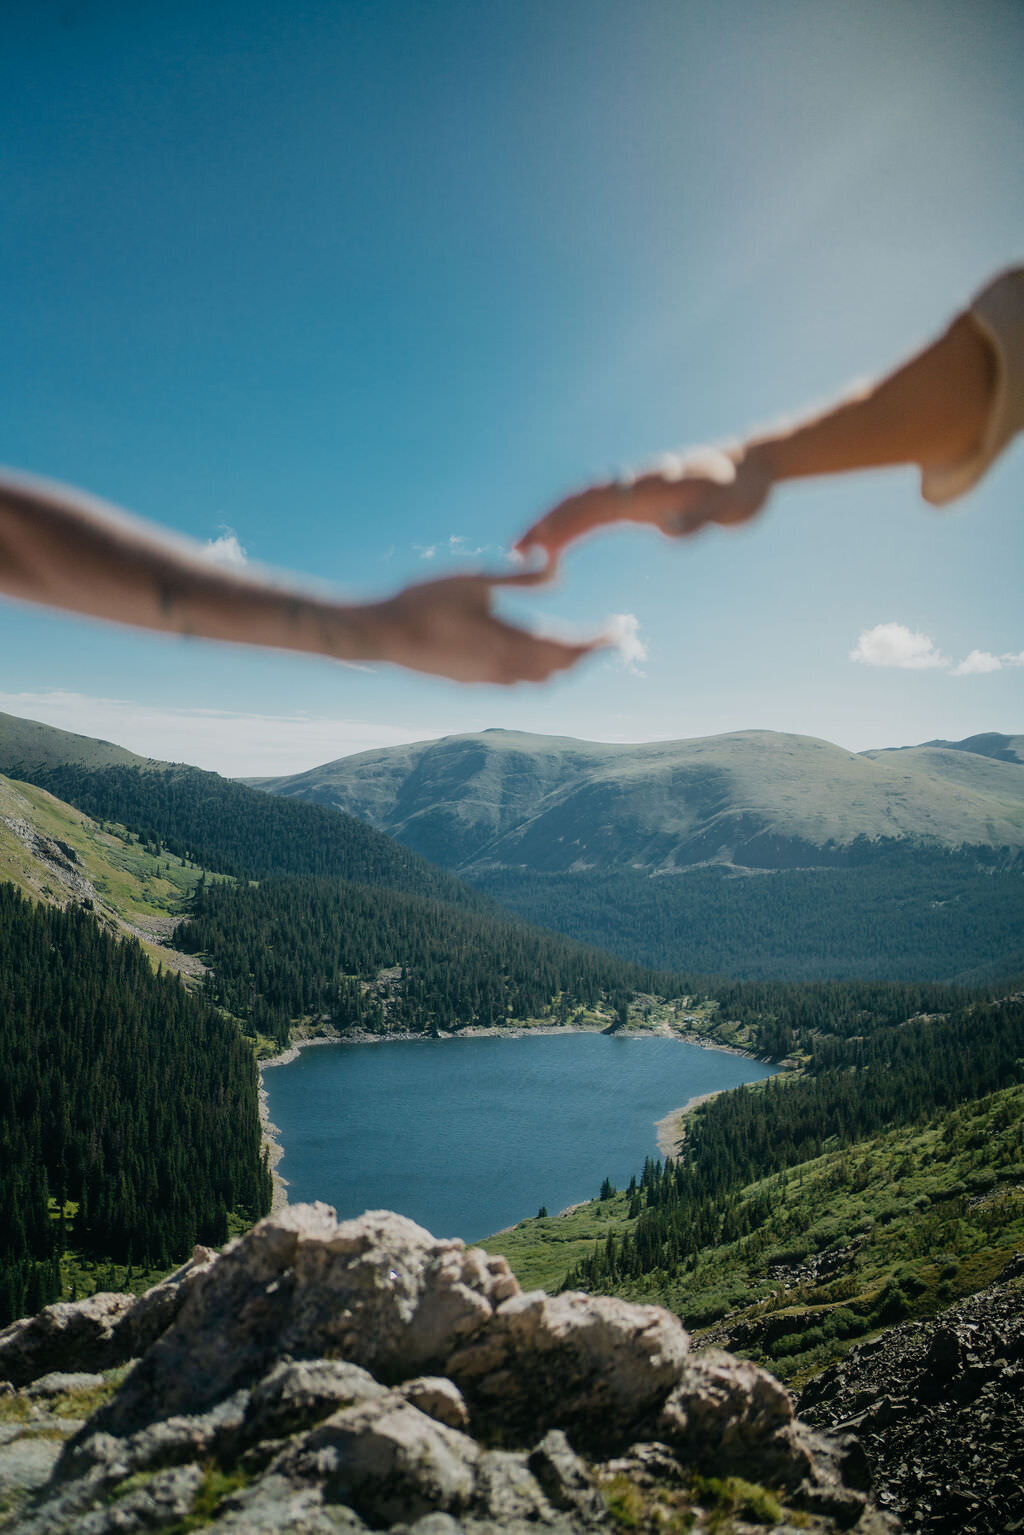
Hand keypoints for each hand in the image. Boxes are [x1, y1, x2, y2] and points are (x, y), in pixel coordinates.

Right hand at [364, 567, 603, 683]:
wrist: (380, 634)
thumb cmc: (422, 599)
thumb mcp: (473, 579)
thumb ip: (519, 578)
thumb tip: (559, 568)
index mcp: (506, 640)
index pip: (568, 647)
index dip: (598, 641)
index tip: (621, 631)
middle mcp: (501, 669)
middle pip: (560, 670)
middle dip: (589, 655)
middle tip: (613, 638)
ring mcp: (486, 681)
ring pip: (541, 682)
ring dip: (565, 667)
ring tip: (584, 647)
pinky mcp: (472, 684)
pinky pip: (519, 685)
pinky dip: (540, 674)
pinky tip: (539, 659)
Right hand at [514, 446, 772, 568]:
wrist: (752, 470)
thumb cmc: (741, 488)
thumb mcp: (730, 506)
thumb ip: (702, 518)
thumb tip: (670, 532)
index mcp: (650, 485)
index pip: (598, 503)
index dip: (568, 521)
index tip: (540, 543)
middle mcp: (633, 485)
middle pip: (578, 502)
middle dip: (545, 524)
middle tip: (513, 552)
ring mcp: (632, 494)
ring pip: (580, 508)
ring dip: (550, 527)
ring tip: (519, 552)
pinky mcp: (636, 506)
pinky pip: (594, 517)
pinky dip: (569, 531)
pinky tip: (552, 551)